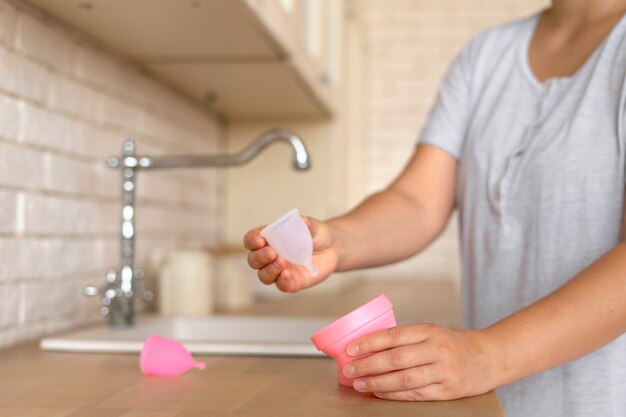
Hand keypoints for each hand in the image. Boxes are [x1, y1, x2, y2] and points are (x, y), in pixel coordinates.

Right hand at [243, 216, 338, 291]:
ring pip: (264, 275)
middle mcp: (270, 256)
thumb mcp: (311, 225)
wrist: (332, 248)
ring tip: (281, 262)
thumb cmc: (315, 234)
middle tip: (272, 253)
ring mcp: (279, 270)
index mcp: (269, 238)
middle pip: (254, 260)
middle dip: (259, 257)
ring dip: (269, 270)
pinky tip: (286, 275)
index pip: (251, 240)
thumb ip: (304, 223)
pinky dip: (281, 281)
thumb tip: (302, 221)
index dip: (252, 240)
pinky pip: (282, 285)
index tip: (260, 240)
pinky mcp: (292, 282)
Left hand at [342, 324, 496, 400]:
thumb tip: (369, 346)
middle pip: (396, 358)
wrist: (490, 357)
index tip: (351, 348)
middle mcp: (438, 349)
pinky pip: (416, 394)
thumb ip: (407, 339)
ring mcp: (444, 371)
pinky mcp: (449, 391)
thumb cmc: (453, 344)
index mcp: (430, 331)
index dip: (370, 342)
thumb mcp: (433, 332)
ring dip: (378, 382)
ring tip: (360, 383)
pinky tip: (380, 392)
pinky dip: (394, 394)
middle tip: (349, 368)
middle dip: (369, 364)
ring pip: (405, 379)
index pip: (394, 335)